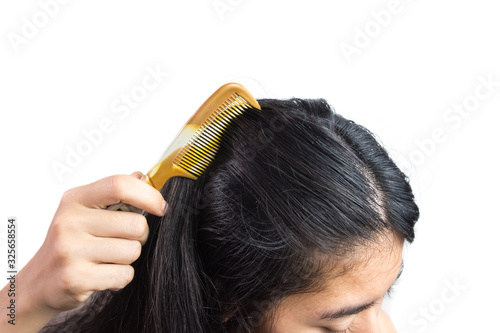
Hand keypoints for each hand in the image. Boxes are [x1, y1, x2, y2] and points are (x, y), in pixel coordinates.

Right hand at [0, 172, 166, 331]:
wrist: (39, 282)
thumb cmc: (70, 242)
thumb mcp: (84, 210)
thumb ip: (113, 193)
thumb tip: (141, 176)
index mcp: (75, 199)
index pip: (119, 185)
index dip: (148, 195)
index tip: (161, 207)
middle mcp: (70, 222)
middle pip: (136, 224)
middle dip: (139, 236)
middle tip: (121, 241)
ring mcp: (71, 250)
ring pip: (133, 251)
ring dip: (128, 258)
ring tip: (107, 258)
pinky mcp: (75, 278)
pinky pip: (124, 275)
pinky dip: (120, 277)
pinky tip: (102, 274)